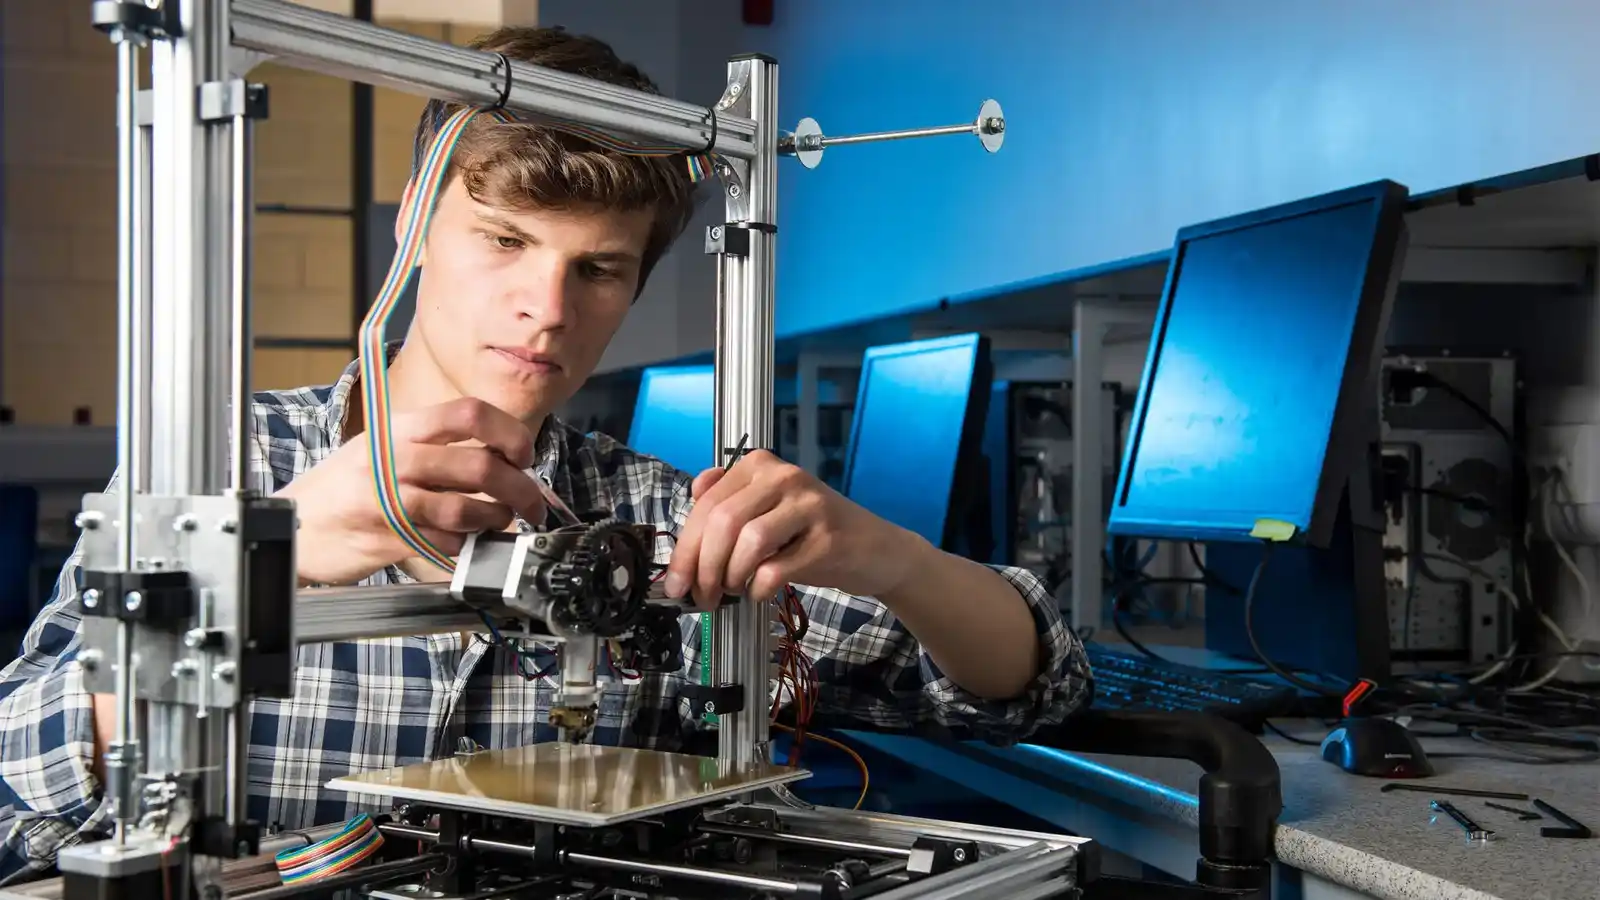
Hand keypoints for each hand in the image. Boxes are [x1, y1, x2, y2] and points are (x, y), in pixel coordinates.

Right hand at [278, 397, 545, 584]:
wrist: (293, 525)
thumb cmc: (343, 487)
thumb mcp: (380, 448)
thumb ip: (432, 446)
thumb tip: (500, 456)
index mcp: (398, 429)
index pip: (468, 414)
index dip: (508, 432)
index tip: (524, 454)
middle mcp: (394, 458)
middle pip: (479, 466)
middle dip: (521, 489)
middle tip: (533, 503)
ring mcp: (388, 499)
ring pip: (466, 508)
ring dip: (496, 519)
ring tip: (500, 522)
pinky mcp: (387, 537)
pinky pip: (444, 542)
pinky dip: (465, 544)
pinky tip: (465, 541)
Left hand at [663, 450, 922, 608]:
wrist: (877, 549)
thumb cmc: (814, 532)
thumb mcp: (768, 507)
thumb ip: (729, 499)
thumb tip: (692, 494)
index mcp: (760, 465)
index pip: (707, 504)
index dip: (685, 548)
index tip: (675, 582)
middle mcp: (785, 476)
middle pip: (723, 523)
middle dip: (702, 568)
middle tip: (700, 596)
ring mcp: (809, 506)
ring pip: (748, 543)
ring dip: (730, 577)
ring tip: (732, 591)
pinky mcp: (827, 540)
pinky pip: (775, 569)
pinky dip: (758, 588)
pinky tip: (760, 592)